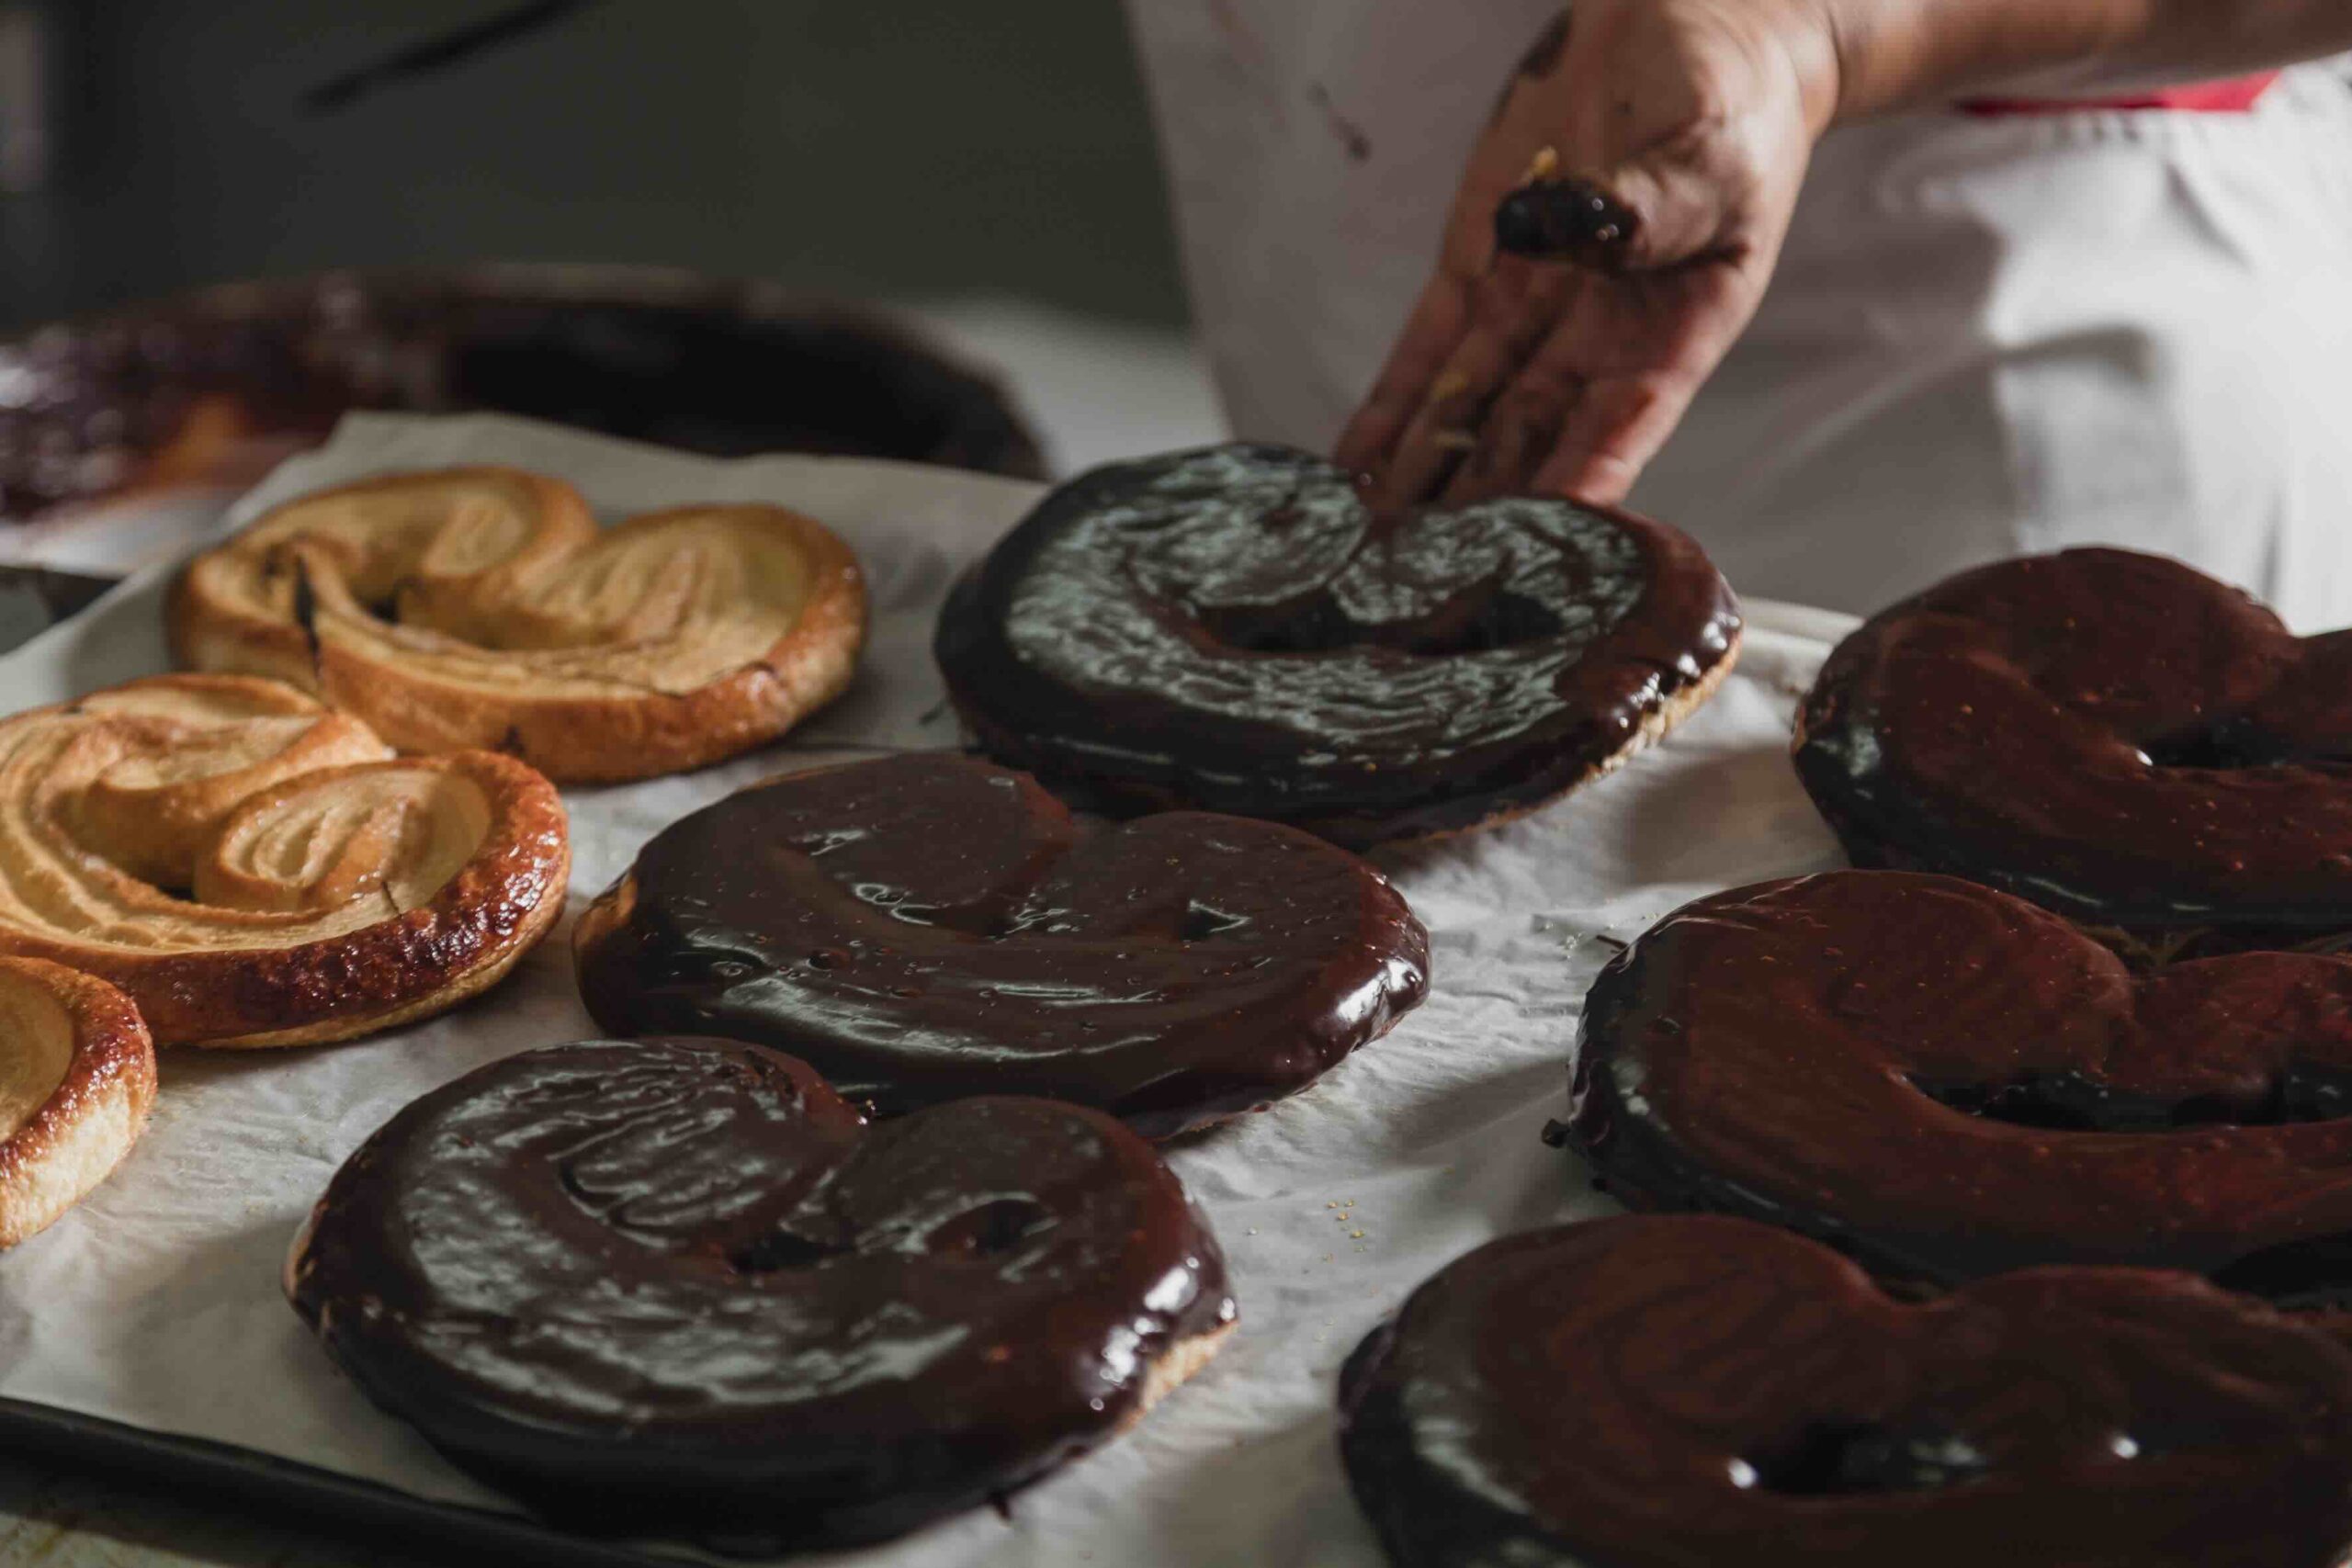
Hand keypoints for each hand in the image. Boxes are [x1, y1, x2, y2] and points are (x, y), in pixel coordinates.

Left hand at [1335, 0, 1841, 508]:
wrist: (1693, 34)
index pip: (1623, 423)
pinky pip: (1424, 359)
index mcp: (1676, 329)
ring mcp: (1532, 314)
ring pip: (1467, 417)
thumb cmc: (1731, 103)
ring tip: (1370, 554)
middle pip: (1529, 443)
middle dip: (1478, 515)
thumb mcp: (1710, 151)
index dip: (1581, 483)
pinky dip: (1387, 413)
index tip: (1538, 541)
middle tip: (1427, 585)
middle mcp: (1600, 343)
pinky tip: (1352, 473)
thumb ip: (1648, 203)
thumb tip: (1577, 225)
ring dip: (1420, 483)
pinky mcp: (1478, 275)